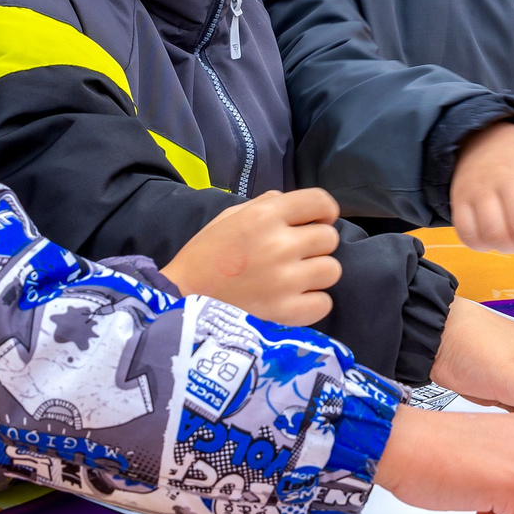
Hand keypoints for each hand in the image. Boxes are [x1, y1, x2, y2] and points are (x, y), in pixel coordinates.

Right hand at [159, 187, 340, 326]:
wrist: (182, 299)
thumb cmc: (205, 255)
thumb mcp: (229, 217)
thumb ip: (264, 205)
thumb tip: (293, 203)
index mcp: (265, 216)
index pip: (320, 201)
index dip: (324, 211)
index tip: (319, 220)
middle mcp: (279, 244)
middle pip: (330, 238)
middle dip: (316, 244)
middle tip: (297, 255)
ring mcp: (285, 280)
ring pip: (332, 270)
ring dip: (317, 274)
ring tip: (295, 279)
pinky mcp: (286, 312)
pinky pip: (324, 303)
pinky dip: (313, 303)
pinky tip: (295, 300)